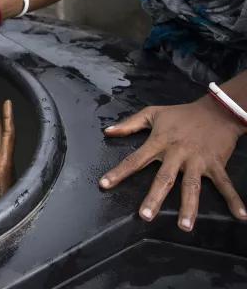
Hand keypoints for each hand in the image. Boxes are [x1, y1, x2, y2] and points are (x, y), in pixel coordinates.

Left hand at [100, 97, 246, 231]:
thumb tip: (107, 131)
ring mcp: (197, 160)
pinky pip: (225, 184)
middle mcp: (177, 154)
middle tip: (145, 216)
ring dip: (189, 206)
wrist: (217, 110)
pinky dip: (234, 199)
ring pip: (192, 186)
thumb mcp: (152, 113)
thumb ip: (129, 124)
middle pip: (164, 178)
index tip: (104, 184)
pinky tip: (241, 216)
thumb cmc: (181, 114)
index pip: (135, 159)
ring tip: (184, 226)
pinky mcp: (216, 164)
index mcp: (159, 142)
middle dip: (154, 197)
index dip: (119, 172)